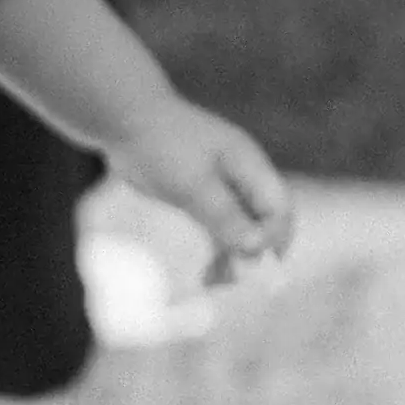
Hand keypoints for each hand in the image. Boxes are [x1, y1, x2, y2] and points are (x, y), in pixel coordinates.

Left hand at [107, 94, 294, 283]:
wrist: (125, 121)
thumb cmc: (163, 146)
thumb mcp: (194, 185)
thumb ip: (226, 216)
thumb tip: (257, 249)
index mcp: (249, 164)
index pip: (279, 207)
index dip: (274, 238)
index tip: (250, 263)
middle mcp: (241, 176)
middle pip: (264, 222)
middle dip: (254, 254)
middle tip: (231, 281)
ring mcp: (221, 186)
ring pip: (242, 230)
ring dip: (233, 258)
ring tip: (212, 283)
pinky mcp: (200, 195)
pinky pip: (220, 229)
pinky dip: (216, 251)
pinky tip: (204, 274)